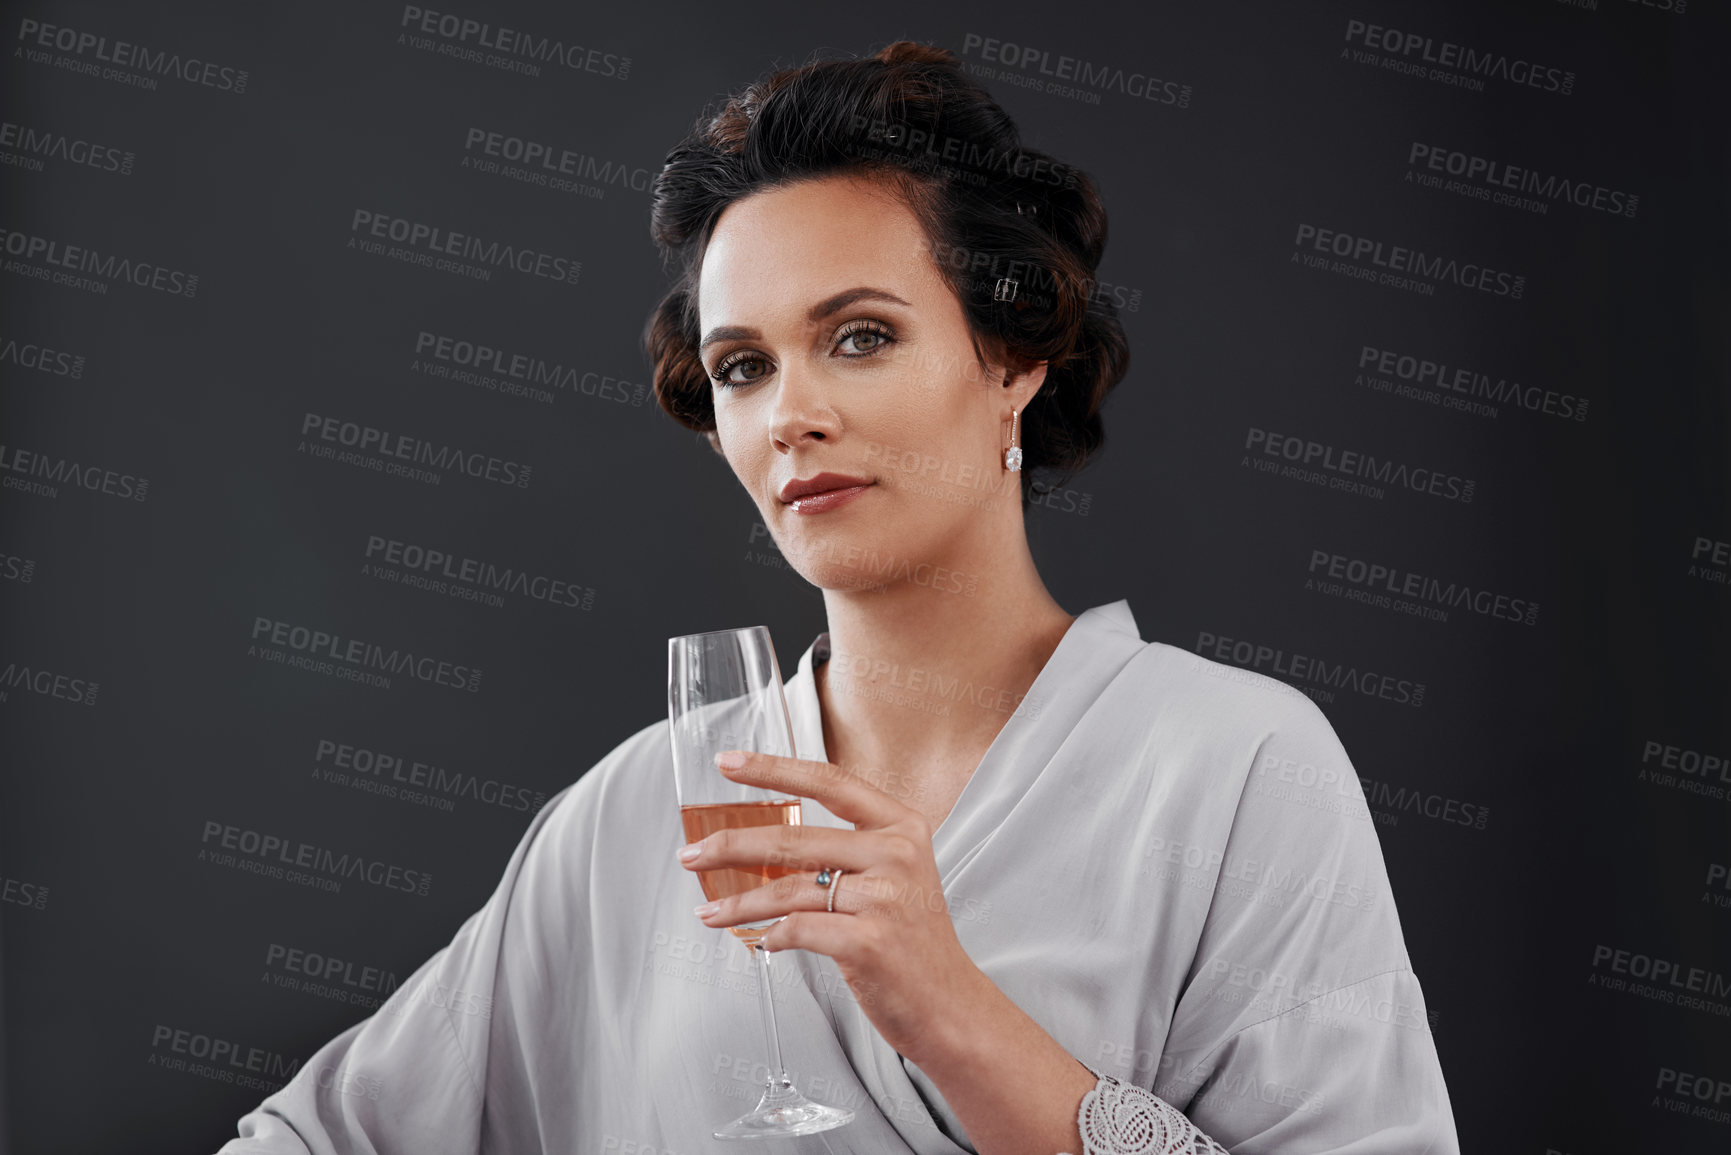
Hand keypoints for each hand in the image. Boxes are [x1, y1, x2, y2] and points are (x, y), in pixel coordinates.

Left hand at [675, 749, 992, 1065]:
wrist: (950, 1005)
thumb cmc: (913, 941)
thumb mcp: (896, 876)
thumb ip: (848, 850)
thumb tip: (768, 841)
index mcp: (901, 827)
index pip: (829, 782)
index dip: (774, 769)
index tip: (729, 762)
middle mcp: (896, 854)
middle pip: (793, 838)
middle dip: (731, 846)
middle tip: (692, 854)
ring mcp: (884, 898)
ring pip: (787, 889)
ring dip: (738, 902)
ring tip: (708, 911)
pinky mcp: (868, 942)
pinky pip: (797, 930)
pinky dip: (770, 936)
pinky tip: (760, 941)